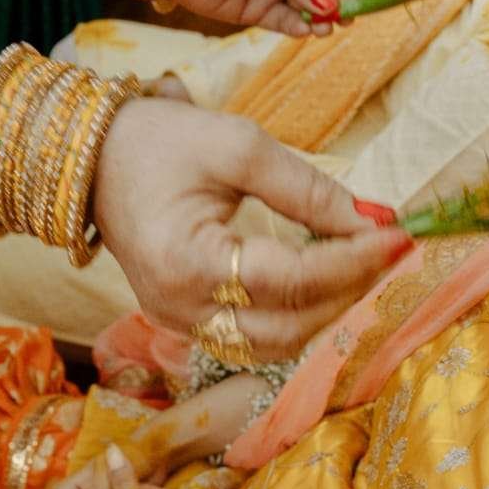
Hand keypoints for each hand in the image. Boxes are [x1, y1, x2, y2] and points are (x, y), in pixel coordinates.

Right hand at [94, 97, 413, 359]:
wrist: (90, 161)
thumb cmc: (158, 143)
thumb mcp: (237, 145)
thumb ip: (307, 188)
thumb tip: (370, 219)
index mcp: (189, 262)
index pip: (293, 278)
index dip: (353, 259)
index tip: (399, 234)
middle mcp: (182, 308)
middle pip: (290, 326)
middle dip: (349, 289)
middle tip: (388, 249)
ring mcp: (179, 323)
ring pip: (276, 345)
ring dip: (326, 311)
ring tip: (360, 266)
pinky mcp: (183, 323)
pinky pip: (253, 338)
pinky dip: (296, 316)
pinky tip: (322, 282)